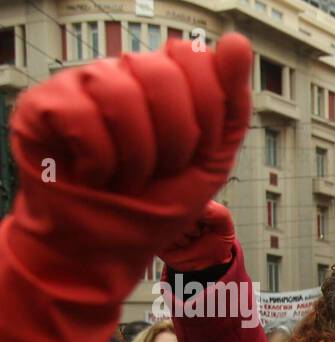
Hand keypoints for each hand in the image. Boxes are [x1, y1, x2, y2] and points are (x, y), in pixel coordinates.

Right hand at [6, 35, 250, 272]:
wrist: (111, 250)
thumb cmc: (157, 206)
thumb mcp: (211, 159)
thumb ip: (230, 102)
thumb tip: (237, 41)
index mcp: (161, 80)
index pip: (192, 58)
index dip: (205, 114)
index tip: (195, 152)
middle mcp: (119, 73)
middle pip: (159, 72)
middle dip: (175, 139)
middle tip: (159, 171)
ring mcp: (79, 85)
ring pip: (118, 92)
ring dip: (136, 156)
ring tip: (126, 179)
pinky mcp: (41, 105)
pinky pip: (81, 116)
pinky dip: (98, 161)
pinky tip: (92, 176)